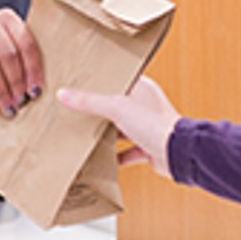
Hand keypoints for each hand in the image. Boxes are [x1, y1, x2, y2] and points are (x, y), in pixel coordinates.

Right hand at [0, 8, 42, 117]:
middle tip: (19, 100)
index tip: (35, 90)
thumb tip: (35, 89)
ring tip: (6, 105)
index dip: (33, 69)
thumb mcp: (4, 42)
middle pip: (8, 56)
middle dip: (16, 82)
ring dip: (0, 90)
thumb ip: (19, 57)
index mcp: (8, 17)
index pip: (26, 44)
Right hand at [57, 76, 180, 177]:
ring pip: (123, 129)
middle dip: (102, 111)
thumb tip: (63, 94)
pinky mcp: (149, 146)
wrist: (177, 153)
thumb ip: (90, 101)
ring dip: (109, 134)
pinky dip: (119, 156)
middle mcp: (146, 106)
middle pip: (119, 106)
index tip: (83, 83)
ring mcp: (148, 127)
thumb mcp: (116, 107)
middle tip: (80, 110)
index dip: (103, 81)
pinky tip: (106, 159)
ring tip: (88, 134)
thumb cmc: (154, 124)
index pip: (119, 80)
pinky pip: (130, 151)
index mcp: (142, 88)